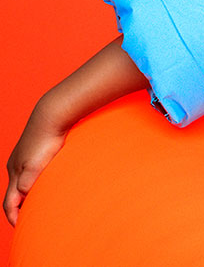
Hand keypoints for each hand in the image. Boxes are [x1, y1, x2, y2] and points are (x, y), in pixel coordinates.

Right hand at [5, 105, 67, 225]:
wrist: (53, 115)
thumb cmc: (47, 140)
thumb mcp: (36, 165)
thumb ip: (28, 182)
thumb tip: (23, 198)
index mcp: (14, 173)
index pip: (9, 203)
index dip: (14, 217)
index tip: (21, 228)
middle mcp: (15, 167)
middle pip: (13, 194)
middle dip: (18, 209)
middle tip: (28, 221)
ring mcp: (24, 158)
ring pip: (22, 183)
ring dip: (26, 196)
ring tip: (37, 205)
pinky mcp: (34, 152)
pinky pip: (31, 173)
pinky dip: (34, 183)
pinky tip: (46, 183)